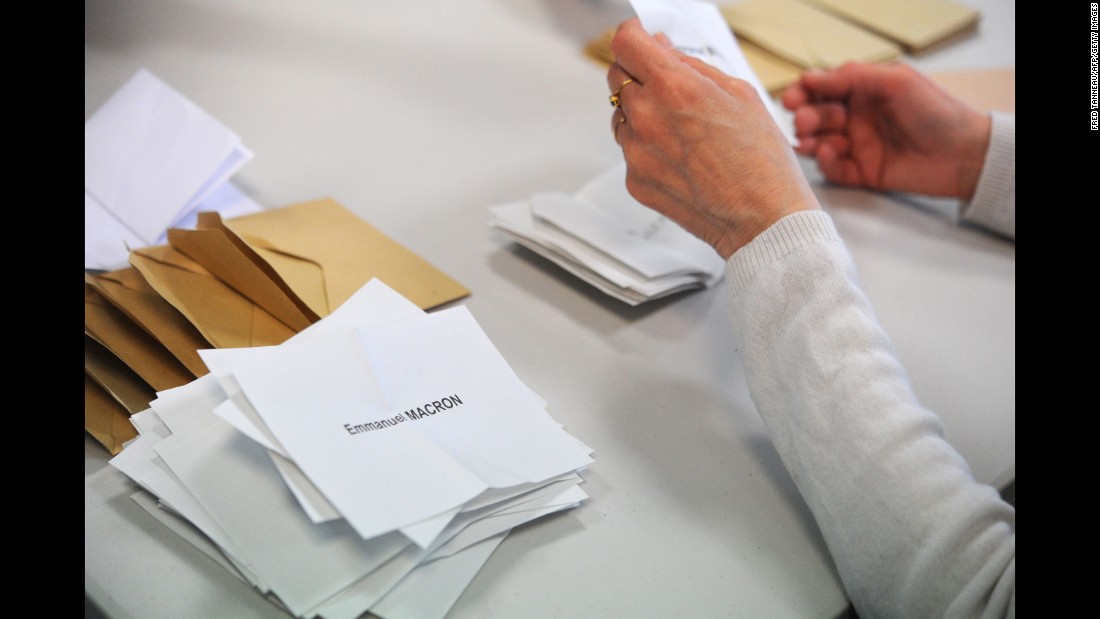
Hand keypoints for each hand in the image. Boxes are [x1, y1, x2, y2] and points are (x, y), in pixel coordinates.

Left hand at [607, 18, 818, 258]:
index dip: (632, 36)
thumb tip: (663, 51)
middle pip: (617, 77)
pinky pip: (631, 151)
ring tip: (682, 130)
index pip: (625, 44)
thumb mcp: (739, 93)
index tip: (639, 39)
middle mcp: (647, 118)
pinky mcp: (635, 180)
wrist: (762, 219)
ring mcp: (636, 152)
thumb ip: (692, 67)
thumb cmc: (761, 161)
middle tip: (666, 85)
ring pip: (622, 116)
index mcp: (674, 87)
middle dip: (638, 73)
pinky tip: (681, 158)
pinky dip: (648, 147)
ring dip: (641, 112)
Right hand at [781, 62, 991, 200]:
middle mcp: (857, 117)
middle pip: (816, 115)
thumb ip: (853, 76)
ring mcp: (858, 145)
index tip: (792, 98)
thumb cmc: (936, 112)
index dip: (803, 92)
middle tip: (804, 122)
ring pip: (819, 142)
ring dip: (808, 140)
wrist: (963, 154)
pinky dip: (825, 162)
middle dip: (806, 117)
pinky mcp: (862, 172)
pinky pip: (833, 169)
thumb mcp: (895, 82)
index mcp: (864, 91)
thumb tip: (811, 77)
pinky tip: (830, 154)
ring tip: (808, 142)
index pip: (823, 88)